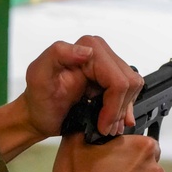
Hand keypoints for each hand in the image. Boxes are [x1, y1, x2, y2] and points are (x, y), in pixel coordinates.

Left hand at [19, 35, 143, 138]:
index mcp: (88, 46)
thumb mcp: (38, 75)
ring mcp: (108, 64)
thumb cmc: (38, 98)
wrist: (39, 113)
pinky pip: (131, 92)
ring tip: (105, 125)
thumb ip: (57, 54)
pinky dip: (123, 110)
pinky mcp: (111, 77)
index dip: (113, 105)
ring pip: (134, 88)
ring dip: (121, 111)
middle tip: (104, 126)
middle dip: (118, 110)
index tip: (101, 123)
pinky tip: (110, 120)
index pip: (118, 79)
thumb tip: (87, 51)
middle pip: (130, 84)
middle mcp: (100, 51)